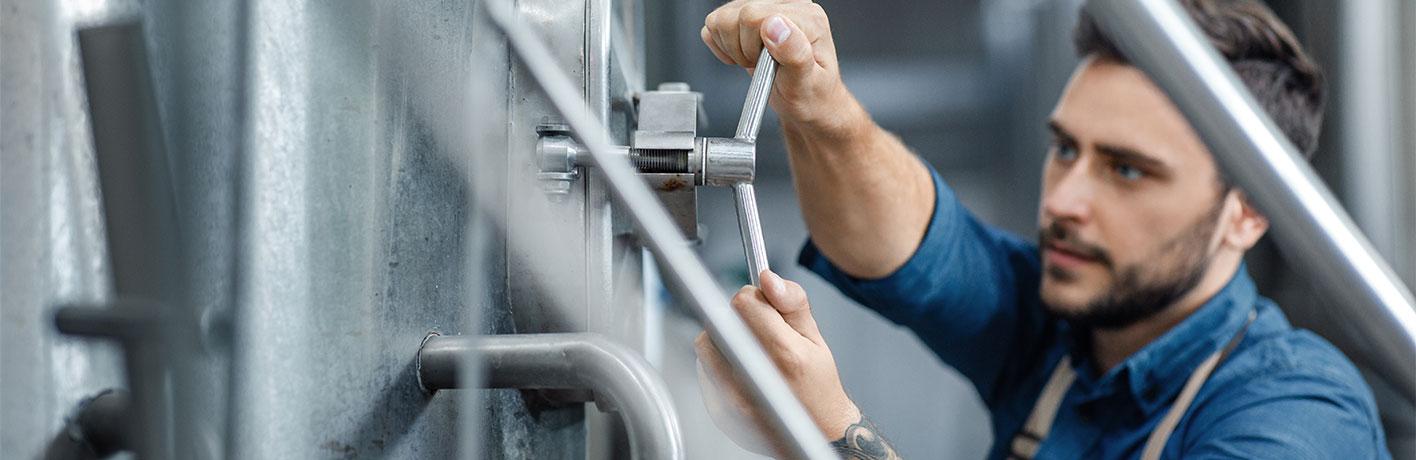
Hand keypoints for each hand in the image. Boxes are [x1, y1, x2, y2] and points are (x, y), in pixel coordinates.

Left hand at [694, 270, 860, 446]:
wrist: (817, 430)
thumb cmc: (817, 383)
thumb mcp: (814, 337)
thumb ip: (791, 302)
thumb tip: (767, 279)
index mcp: (785, 356)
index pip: (742, 304)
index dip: (753, 299)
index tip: (763, 309)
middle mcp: (756, 380)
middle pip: (720, 322)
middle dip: (737, 321)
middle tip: (758, 336)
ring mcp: (734, 400)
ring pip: (707, 344)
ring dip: (723, 341)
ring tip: (750, 355)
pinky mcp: (719, 412)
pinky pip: (704, 370)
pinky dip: (718, 365)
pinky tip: (742, 374)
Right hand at [701, 0, 859, 131]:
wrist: (809, 104)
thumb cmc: (812, 95)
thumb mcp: (806, 82)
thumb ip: (795, 53)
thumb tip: (775, 26)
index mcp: (806, 16)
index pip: (754, 16)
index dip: (751, 47)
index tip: (766, 65)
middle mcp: (787, 5)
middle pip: (736, 15)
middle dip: (742, 49)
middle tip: (762, 65)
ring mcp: (766, 8)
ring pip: (721, 18)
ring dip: (732, 48)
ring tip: (755, 61)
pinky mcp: (748, 15)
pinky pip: (715, 23)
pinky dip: (723, 46)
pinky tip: (745, 55)